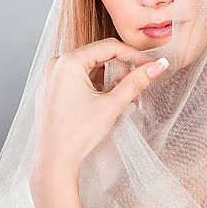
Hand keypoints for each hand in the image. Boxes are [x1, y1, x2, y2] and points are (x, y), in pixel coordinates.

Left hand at [30, 38, 168, 179]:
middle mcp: (55, 65)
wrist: (54, 161)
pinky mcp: (49, 90)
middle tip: (137, 85)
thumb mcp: (112, 105)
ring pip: (87, 67)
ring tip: (121, 97)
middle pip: (97, 55)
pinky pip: (74, 78)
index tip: (149, 64)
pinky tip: (103, 101)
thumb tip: (157, 66)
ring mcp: (49, 77)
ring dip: (107, 78)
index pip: (109, 47)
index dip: (133, 55)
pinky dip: (92, 85)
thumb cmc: (77, 134)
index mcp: (68, 62)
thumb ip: (136, 82)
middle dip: (120, 68)